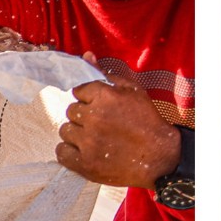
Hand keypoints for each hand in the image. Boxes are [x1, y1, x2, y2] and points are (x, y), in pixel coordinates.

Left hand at [55, 65, 181, 188]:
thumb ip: (106, 73)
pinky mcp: (86, 164)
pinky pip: (62, 152)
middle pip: (71, 110)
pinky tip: (83, 150)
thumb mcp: (131, 90)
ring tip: (93, 137)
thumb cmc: (146, 120)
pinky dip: (69, 151)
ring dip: (76, 133)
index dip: (88, 98)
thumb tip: (87, 56)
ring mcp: (88, 142)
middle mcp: (93, 117)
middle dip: (83, 115)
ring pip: (65, 130)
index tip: (98, 107)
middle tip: (98, 123)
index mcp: (104, 96)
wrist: (159, 156)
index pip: (78, 91)